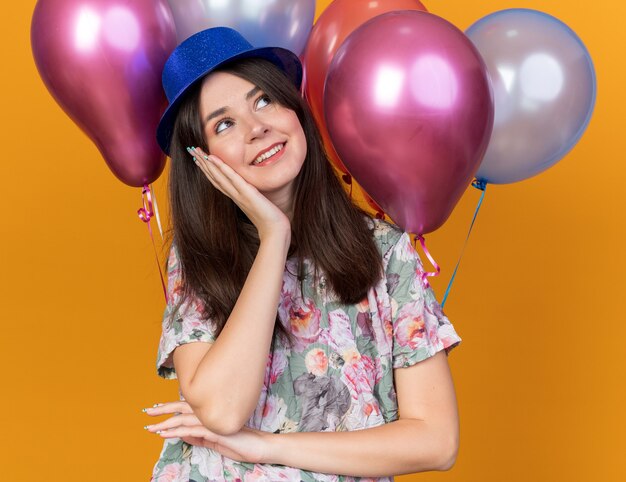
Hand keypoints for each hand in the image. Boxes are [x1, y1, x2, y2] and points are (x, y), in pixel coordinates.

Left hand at [144, 400, 268, 463]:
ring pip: (183, 419)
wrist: (259, 447)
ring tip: (151, 427)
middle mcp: (210, 413)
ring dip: (165, 423)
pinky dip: (175, 432)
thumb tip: (183, 435)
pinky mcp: (214, 430)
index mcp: (211, 414)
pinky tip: (165, 434)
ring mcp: (212, 421)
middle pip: (182, 408)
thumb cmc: (240, 443)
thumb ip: (200, 437)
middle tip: (147, 412)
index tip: (157, 408)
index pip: (187, 407)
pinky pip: (191, 430)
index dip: (171, 406)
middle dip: (163, 410)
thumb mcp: (215, 441)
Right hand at [188, 146, 290, 241]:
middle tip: (191, 151)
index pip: (219, 182)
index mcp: (236, 198)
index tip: (199, 160)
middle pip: (215, 178)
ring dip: (207, 164)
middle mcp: (235, 196)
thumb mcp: (258, 206)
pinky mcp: (247, 193)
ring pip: (219, 177)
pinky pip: (232, 178)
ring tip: (197, 152)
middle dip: (203, 164)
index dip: (208, 171)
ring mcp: (239, 195)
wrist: (275, 231)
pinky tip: (213, 158)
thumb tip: (252, 192)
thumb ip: (252, 198)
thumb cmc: (269, 220)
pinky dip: (222, 168)